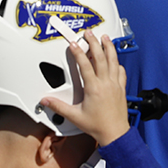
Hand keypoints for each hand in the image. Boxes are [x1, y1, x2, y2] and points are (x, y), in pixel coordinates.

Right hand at [41, 31, 129, 145]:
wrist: (115, 133)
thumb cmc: (97, 126)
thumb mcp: (74, 116)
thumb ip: (58, 106)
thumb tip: (46, 100)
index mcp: (94, 88)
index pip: (85, 65)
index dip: (78, 52)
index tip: (74, 44)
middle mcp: (106, 83)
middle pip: (100, 57)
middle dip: (94, 43)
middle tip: (89, 34)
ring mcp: (115, 84)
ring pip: (113, 61)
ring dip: (109, 47)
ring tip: (105, 38)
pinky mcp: (121, 88)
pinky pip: (121, 71)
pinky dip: (117, 63)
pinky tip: (115, 60)